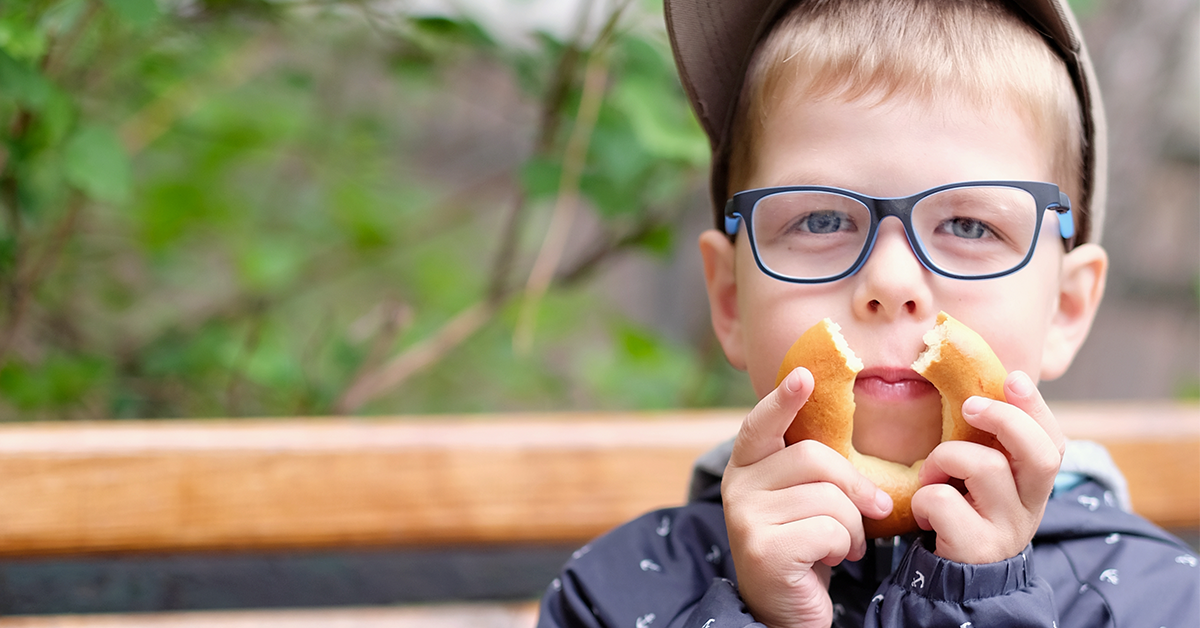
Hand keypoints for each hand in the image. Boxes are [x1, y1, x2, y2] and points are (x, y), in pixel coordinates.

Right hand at [722, 367, 893, 627]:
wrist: (786, 611)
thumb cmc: (805, 548)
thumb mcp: (805, 500)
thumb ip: (814, 470)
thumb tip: (866, 461)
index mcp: (746, 467)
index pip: (761, 425)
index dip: (782, 400)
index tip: (804, 376)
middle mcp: (737, 487)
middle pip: (814, 458)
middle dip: (855, 486)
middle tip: (873, 512)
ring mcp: (746, 518)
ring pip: (829, 497)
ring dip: (853, 527)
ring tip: (844, 545)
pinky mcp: (763, 549)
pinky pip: (829, 529)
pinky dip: (844, 547)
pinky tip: (833, 560)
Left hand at [912, 370, 1064, 562]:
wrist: (958, 582)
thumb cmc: (966, 515)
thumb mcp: (985, 481)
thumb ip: (991, 445)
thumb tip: (985, 385)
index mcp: (1032, 484)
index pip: (1053, 441)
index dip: (1036, 407)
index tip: (1011, 379)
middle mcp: (1030, 506)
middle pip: (1039, 453)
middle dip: (1003, 419)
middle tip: (969, 406)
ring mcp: (1005, 528)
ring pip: (984, 466)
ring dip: (944, 459)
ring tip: (932, 477)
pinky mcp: (975, 546)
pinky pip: (943, 500)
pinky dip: (923, 497)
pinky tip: (923, 512)